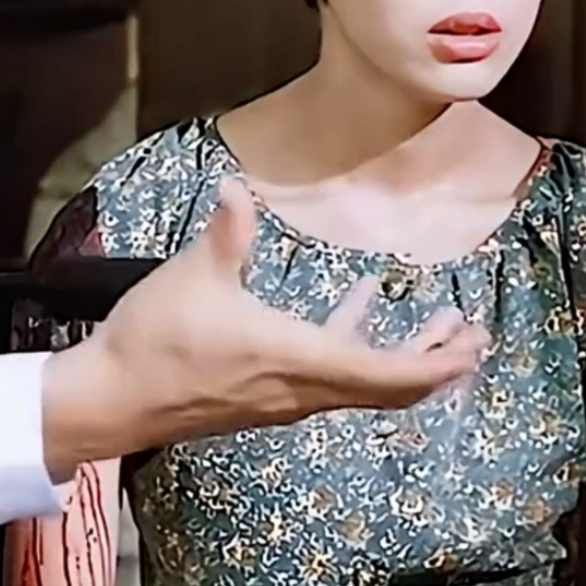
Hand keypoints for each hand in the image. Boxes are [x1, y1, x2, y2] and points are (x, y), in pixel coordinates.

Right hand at [41, 177, 487, 470]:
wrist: (111, 398)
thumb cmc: (154, 340)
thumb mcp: (194, 277)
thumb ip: (227, 232)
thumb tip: (239, 186)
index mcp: (296, 359)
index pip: (387, 374)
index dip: (436, 364)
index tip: (474, 346)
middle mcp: (300, 389)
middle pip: (388, 389)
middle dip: (437, 364)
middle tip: (474, 338)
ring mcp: (282, 399)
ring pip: (362, 387)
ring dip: (402, 360)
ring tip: (437, 330)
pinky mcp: (263, 396)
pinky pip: (328, 379)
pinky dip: (355, 350)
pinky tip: (356, 308)